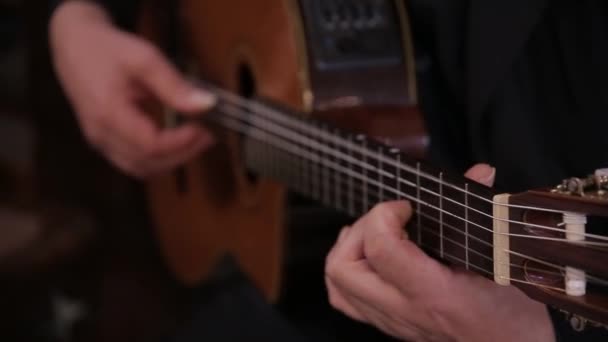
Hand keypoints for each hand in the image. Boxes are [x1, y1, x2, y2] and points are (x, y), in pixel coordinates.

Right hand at [49, 1, 215, 177]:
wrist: (74, 45)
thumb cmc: (107, 49)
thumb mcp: (144, 58)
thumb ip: (175, 85)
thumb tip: (207, 104)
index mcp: (108, 114)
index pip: (151, 146)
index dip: (182, 143)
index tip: (203, 128)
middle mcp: (101, 135)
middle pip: (148, 163)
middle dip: (183, 154)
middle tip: (207, 136)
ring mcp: (100, 142)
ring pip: (141, 169)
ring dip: (173, 161)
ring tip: (196, 140)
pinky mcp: (104, 142)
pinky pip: (134, 163)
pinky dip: (159, 159)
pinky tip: (176, 143)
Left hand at [325, 164, 554, 340]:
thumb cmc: (512, 313)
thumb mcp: (504, 259)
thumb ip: (486, 214)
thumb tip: (479, 171)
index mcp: (433, 293)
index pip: (381, 249)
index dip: (385, 215)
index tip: (407, 208)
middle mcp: (403, 310)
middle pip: (343, 267)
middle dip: (359, 230)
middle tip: (388, 221)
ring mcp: (390, 321)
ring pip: (336, 283)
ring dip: (349, 249)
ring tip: (377, 235)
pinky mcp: (386, 325)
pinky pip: (344, 298)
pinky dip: (348, 270)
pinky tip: (370, 257)